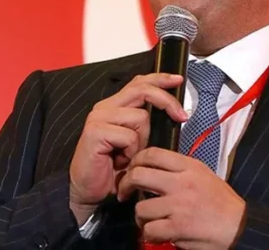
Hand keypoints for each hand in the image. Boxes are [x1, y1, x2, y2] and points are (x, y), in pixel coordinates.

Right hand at [68, 73, 188, 223]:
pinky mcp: (95, 132)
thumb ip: (144, 124)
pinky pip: (129, 136)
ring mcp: (99, 118)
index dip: (160, 79)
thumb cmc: (111, 169)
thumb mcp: (134, 142)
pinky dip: (131, 152)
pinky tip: (120, 161)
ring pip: (140, 117)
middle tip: (182, 117)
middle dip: (166, 102)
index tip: (178, 80)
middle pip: (142, 90)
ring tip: (129, 155)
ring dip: (142, 140)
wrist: (87, 190)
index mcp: (114, 105)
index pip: (139, 82)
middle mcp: (105, 107)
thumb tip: (172, 111)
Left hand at [118, 147, 246, 249]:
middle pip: (139, 175)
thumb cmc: (220, 201)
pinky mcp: (178, 227)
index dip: (136, 160)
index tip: (132, 169)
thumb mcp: (203, 174)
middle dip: (125, 185)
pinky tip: (157, 233)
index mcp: (188, 166)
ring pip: (140, 208)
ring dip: (140, 217)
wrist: (239, 225)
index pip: (153, 153)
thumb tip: (153, 168)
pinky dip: (150, 234)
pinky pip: (150, 230)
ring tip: (148, 220)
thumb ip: (180, 169)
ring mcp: (179, 205)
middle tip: (124, 193)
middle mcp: (181, 183)